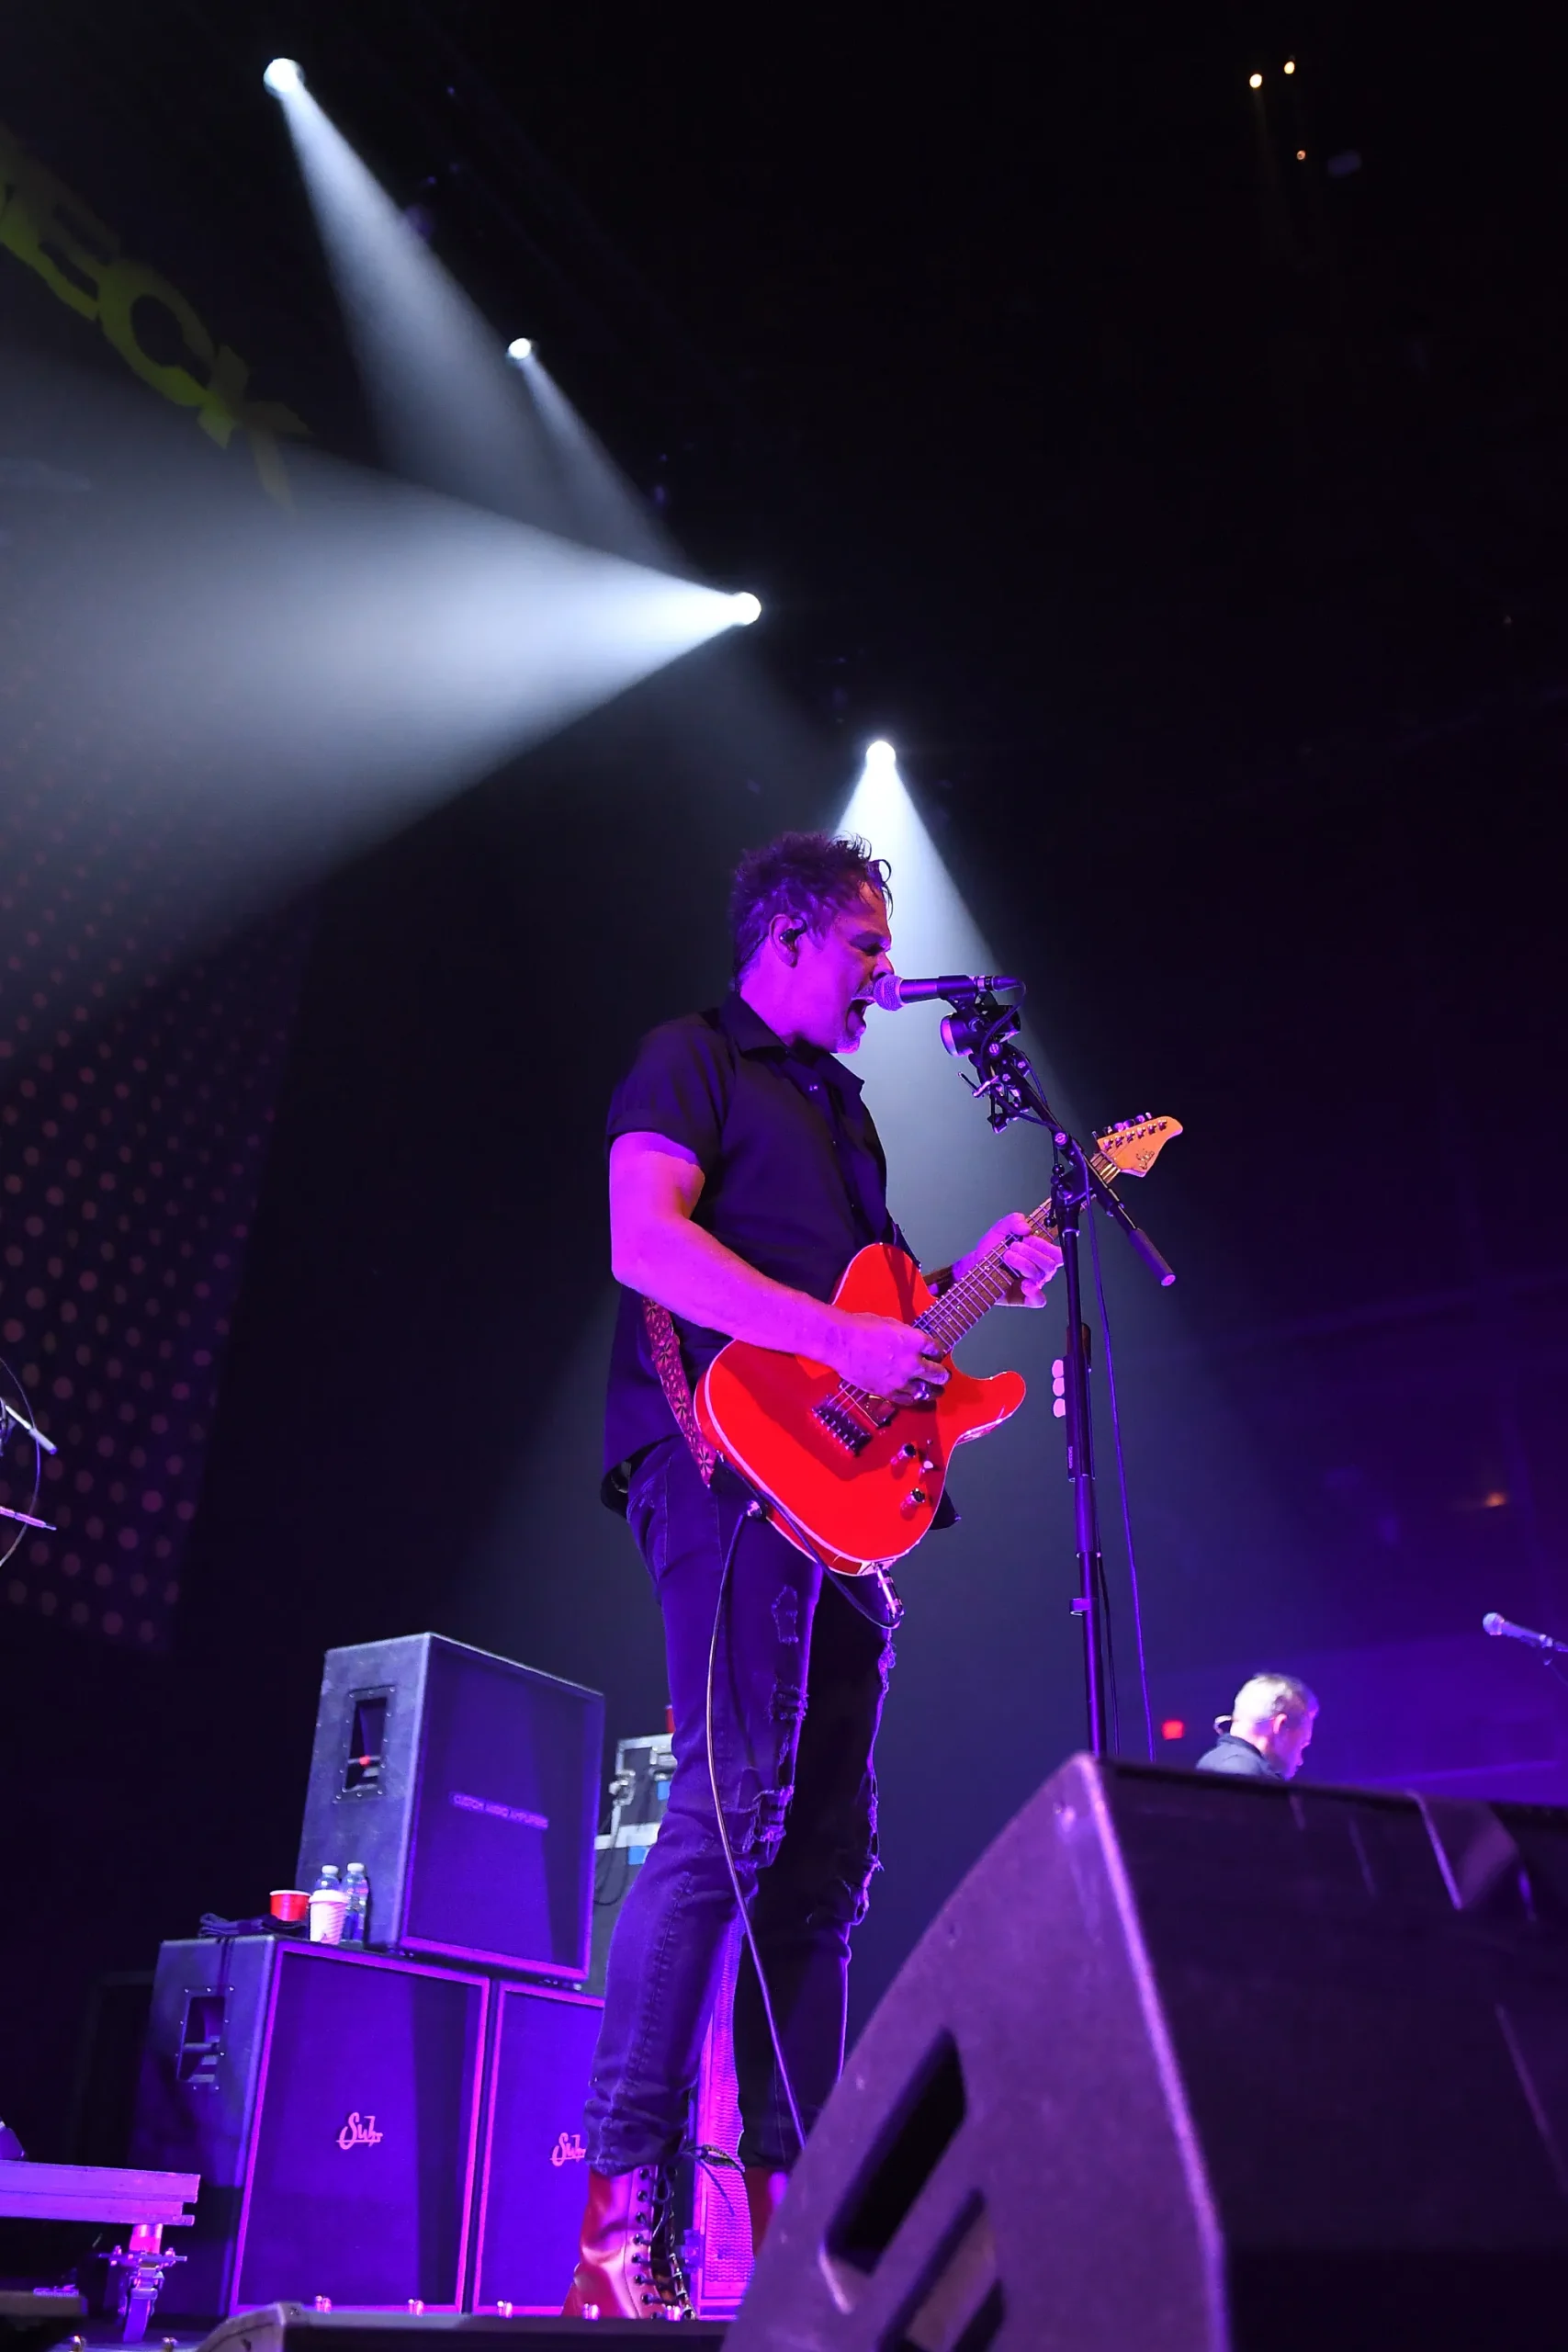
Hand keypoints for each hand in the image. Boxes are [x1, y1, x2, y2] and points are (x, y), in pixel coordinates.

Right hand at [823, 1311, 949, 1403]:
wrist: (842, 1343)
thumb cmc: (862, 1328)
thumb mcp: (891, 1324)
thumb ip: (907, 1336)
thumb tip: (912, 1342)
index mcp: (916, 1342)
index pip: (937, 1350)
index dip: (937, 1352)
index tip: (935, 1354)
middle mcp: (913, 1363)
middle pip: (939, 1374)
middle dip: (942, 1374)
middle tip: (942, 1375)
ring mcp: (902, 1380)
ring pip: (927, 1391)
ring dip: (933, 1390)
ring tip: (936, 1390)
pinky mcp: (889, 1392)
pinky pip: (908, 1400)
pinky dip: (914, 1398)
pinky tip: (916, 1396)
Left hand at [956, 1211, 1062, 1307]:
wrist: (975, 1263)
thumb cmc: (992, 1248)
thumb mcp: (1002, 1228)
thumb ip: (1014, 1221)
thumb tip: (1026, 1227)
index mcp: (1039, 1252)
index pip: (1056, 1252)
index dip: (1047, 1246)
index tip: (1030, 1238)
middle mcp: (1039, 1268)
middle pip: (1049, 1264)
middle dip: (1031, 1253)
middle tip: (1014, 1246)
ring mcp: (1033, 1283)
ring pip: (1040, 1277)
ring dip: (1024, 1264)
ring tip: (1007, 1257)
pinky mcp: (1024, 1297)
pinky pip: (1038, 1300)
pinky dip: (1035, 1293)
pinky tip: (1024, 1284)